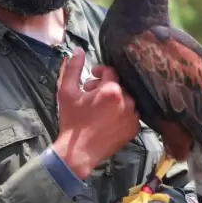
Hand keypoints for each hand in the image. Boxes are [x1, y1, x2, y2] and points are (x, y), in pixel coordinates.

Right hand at [52, 48, 140, 179]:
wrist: (78, 152)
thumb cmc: (71, 121)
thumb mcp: (66, 92)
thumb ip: (74, 68)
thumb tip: (79, 50)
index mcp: (111, 90)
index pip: (110, 71)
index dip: (99, 72)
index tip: (91, 77)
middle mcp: (127, 101)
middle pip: (119, 85)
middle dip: (105, 87)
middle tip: (90, 95)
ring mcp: (133, 116)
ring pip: (125, 99)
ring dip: (114, 100)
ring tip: (99, 108)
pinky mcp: (134, 129)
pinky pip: (130, 114)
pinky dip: (121, 113)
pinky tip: (107, 119)